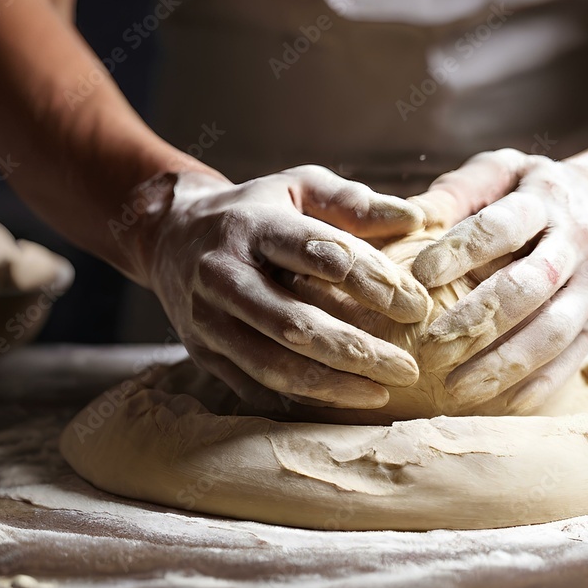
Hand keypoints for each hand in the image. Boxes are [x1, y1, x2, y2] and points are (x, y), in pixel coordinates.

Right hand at [122, 167, 431, 409]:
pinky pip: (255, 386)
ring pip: (273, 364)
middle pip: (295, 321)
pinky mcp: (202, 353)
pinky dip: (301, 399)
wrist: (169, 236)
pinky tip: (341, 402)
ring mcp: (207, 319)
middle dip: (356, 349)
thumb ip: (353, 201)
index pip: (320, 254)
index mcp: (253, 225)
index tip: (418, 306)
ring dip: (332, 384)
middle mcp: (223, 273)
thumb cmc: (253, 209)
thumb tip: (416, 218)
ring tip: (382, 393)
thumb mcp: (297, 186)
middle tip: (408, 366)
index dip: (374, 281)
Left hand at [407, 148, 587, 412]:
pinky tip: (496, 405)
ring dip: (502, 365)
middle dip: (478, 320)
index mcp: (546, 199)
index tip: (420, 276)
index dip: (462, 251)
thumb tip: (405, 218)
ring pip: (551, 333)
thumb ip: (455, 192)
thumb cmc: (532, 191)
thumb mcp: (500, 172)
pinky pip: (570, 362)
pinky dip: (534, 388)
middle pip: (529, 287)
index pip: (503, 226)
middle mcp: (576, 244)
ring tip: (454, 390)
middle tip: (430, 348)